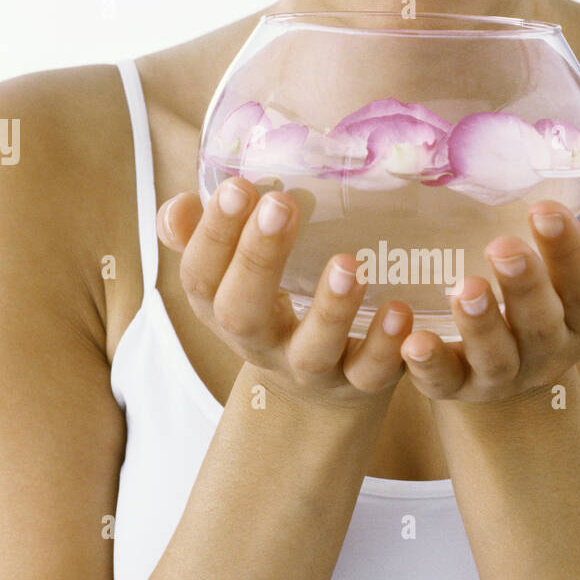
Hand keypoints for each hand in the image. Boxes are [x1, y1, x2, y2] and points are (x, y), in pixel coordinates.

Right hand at [157, 179, 412, 405]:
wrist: (313, 394)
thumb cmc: (271, 310)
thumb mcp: (232, 279)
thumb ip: (203, 238)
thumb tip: (179, 206)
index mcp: (223, 309)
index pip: (200, 278)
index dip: (213, 236)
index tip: (239, 186)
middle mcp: (261, 344)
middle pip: (244, 314)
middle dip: (258, 259)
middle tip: (281, 204)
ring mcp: (310, 368)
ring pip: (313, 350)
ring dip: (329, 308)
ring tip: (348, 263)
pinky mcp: (359, 383)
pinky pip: (371, 372)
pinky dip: (386, 343)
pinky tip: (400, 310)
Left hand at [397, 202, 579, 402]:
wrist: (521, 357)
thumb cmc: (562, 295)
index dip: (571, 255)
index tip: (544, 210)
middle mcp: (550, 352)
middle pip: (542, 325)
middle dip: (524, 287)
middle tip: (502, 247)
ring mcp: (503, 374)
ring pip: (496, 358)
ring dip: (480, 325)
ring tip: (465, 289)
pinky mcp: (458, 386)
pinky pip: (443, 381)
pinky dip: (427, 363)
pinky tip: (410, 335)